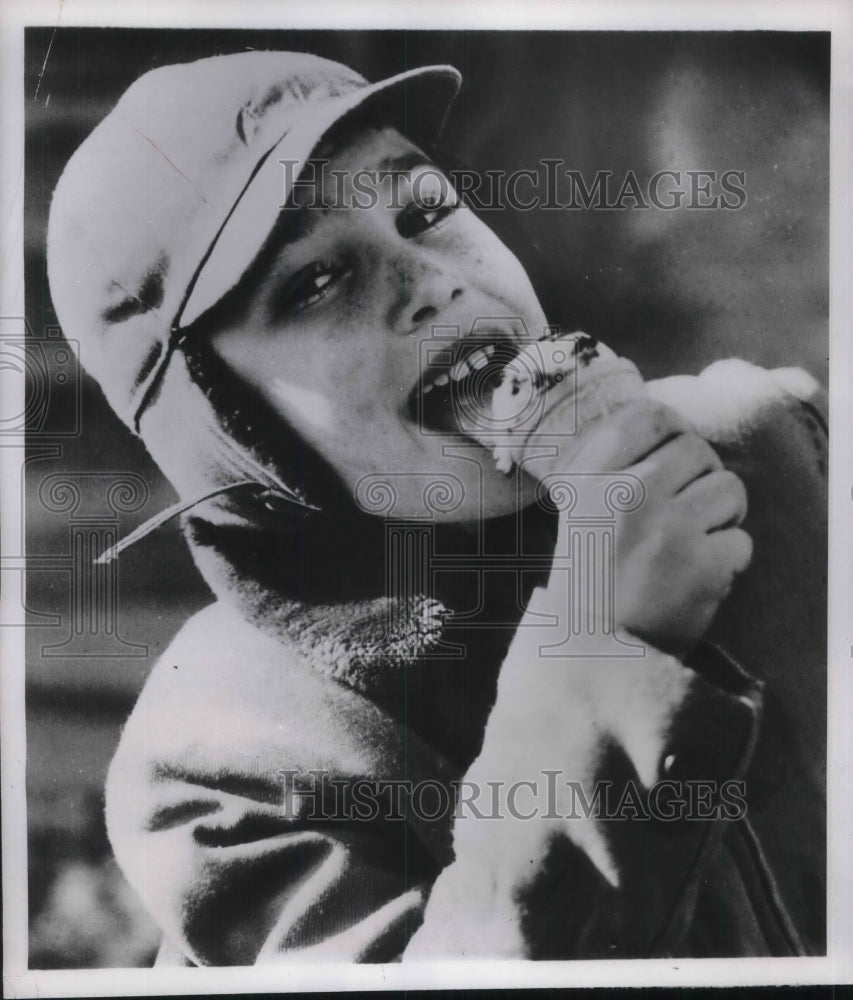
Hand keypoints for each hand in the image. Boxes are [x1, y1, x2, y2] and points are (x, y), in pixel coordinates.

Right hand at [542, 399, 752, 656]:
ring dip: (721, 515)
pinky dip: (726, 559)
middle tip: (683, 508)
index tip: (671, 452)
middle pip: (697, 450)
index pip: (652, 415)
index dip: (672, 429)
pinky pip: (741, 540)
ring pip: (730, 489)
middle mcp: (629, 494)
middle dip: (699, 477)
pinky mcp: (704, 565)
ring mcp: (670, 529)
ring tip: (694, 540)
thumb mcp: (576, 506)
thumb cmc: (587, 572)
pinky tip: (697, 573)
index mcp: (592, 475)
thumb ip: (609, 460)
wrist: (592, 647)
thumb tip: (665, 424)